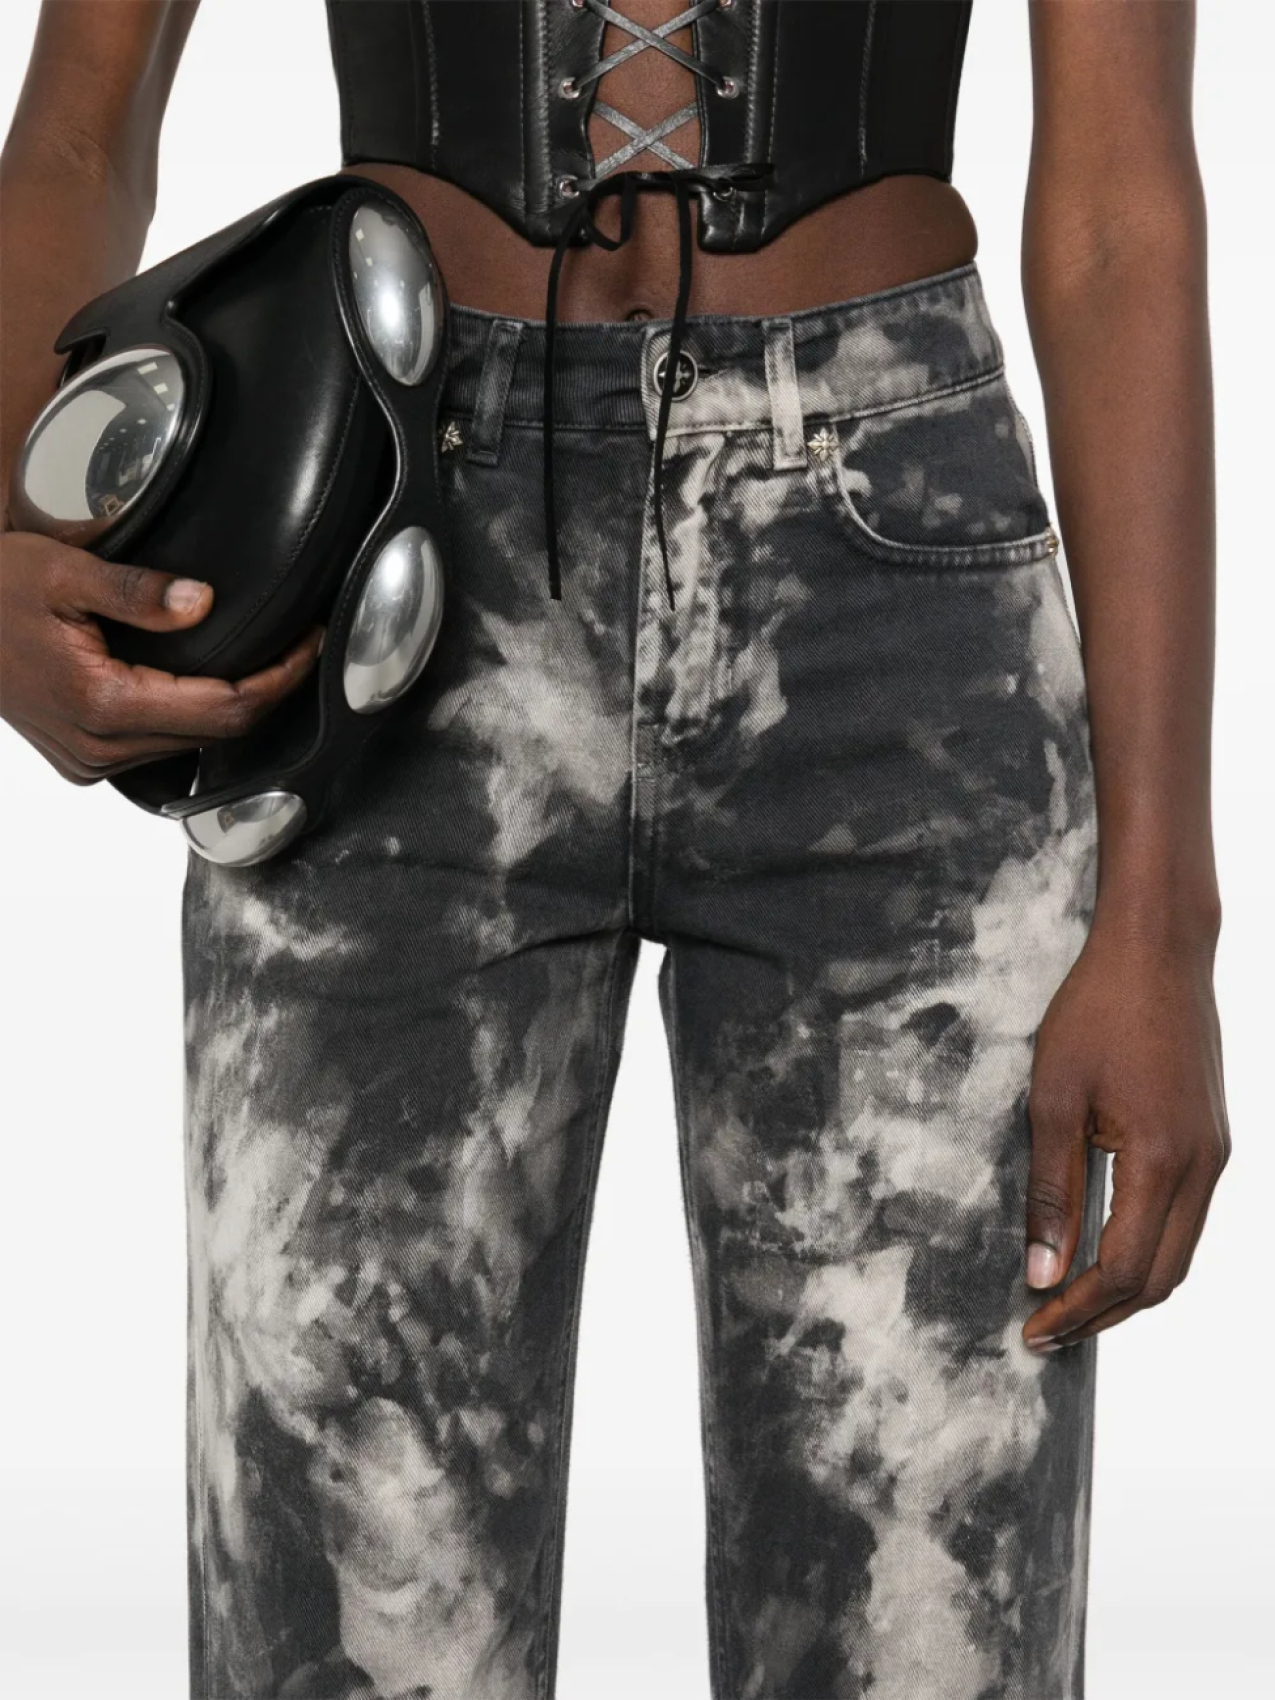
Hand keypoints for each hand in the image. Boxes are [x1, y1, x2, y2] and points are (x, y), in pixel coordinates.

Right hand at [0, 530, 322, 783]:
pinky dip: (189, 718)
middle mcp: (99, 747)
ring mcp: (87, 761)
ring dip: (229, 707)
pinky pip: (155, 747)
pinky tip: (205, 684)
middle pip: (215, 732)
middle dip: (265, 692)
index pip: (226, 709)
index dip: (279, 681)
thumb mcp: (60, 570)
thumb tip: (203, 603)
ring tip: (264, 661)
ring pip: (189, 745)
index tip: (310, 647)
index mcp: (103, 704)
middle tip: (299, 647)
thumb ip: (136, 591)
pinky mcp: (79, 760)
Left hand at [1022, 911, 1228, 1349]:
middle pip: (1162, 1278)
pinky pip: (1186, 1218)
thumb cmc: (1098, 1011)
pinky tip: (1104, 1248)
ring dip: (1127, 1287)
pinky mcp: (1212, 1139)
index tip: (1032, 1331)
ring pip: (1180, 1253)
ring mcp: (1216, 1154)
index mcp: (1164, 1162)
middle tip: (1045, 1331)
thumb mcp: (1053, 1099)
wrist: (1158, 948)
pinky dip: (1147, 1249)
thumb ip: (1050, 1191)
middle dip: (1103, 1313)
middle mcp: (1204, 1168)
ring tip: (1069, 1301)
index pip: (1125, 1271)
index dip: (1078, 1310)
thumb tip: (1043, 1273)